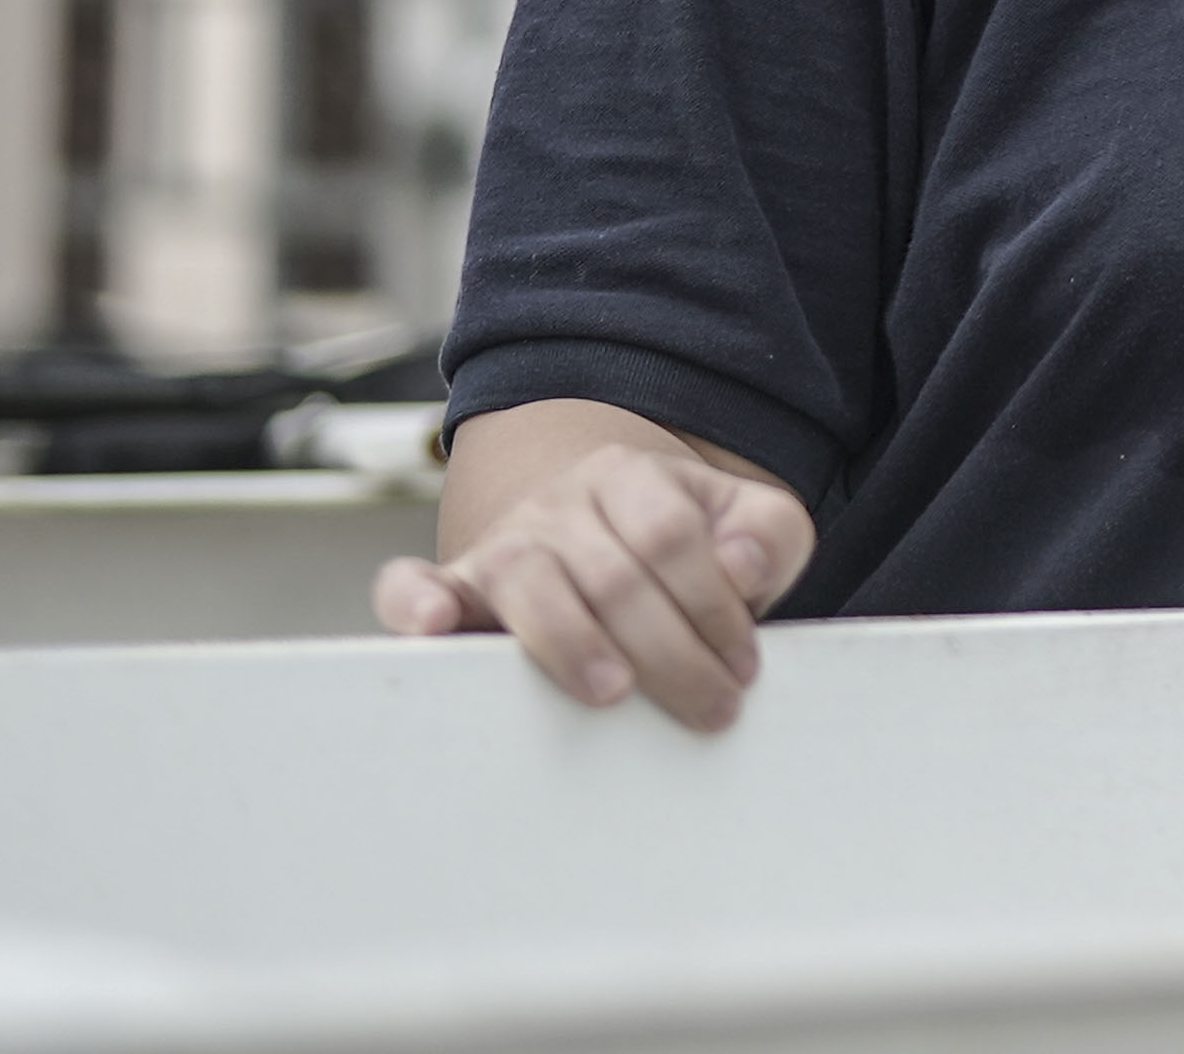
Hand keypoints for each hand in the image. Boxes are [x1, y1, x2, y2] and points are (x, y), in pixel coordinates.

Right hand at [371, 440, 813, 730]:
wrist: (596, 535)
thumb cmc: (683, 550)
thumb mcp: (745, 525)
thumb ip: (770, 535)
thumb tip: (742, 567)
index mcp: (633, 477)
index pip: (672, 534)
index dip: (712, 605)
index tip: (742, 668)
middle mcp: (560, 503)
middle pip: (610, 571)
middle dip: (667, 648)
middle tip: (709, 706)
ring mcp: (502, 544)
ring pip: (527, 579)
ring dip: (572, 640)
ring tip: (613, 692)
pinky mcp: (455, 591)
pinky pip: (414, 586)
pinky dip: (416, 605)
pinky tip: (434, 629)